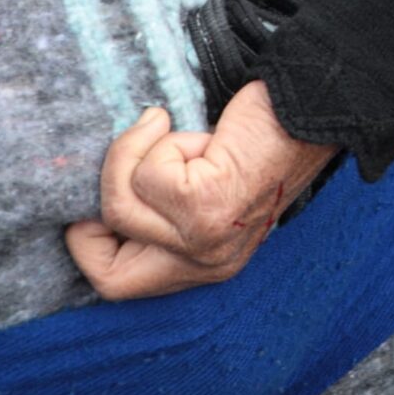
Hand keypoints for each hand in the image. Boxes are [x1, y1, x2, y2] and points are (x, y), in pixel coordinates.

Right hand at [65, 84, 338, 300]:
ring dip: (138, 154)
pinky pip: (149, 176)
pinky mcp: (206, 208)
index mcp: (205, 263)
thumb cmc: (255, 136)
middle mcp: (206, 264)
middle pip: (108, 267)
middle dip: (109, 190)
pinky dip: (164, 141)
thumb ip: (159, 200)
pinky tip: (203, 136)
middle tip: (141, 143)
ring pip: (121, 207)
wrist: (307, 108)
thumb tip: (86, 185)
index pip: (115, 286)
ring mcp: (204, 242)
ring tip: (177, 132)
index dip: (89, 241)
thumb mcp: (201, 181)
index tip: (109, 188)